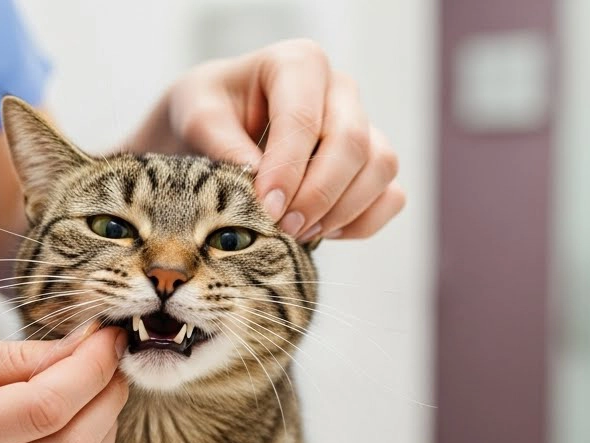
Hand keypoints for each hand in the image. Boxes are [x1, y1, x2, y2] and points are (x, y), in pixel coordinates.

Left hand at [129, 39, 404, 240]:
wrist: (218, 130)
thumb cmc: (208, 113)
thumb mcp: (197, 118)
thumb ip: (222, 144)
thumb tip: (260, 179)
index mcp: (298, 63)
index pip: (305, 119)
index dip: (288, 170)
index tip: (265, 209)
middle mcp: (340, 89)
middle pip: (353, 144)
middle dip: (318, 196)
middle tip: (282, 228)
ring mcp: (363, 125)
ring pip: (381, 168)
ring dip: (341, 211)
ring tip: (297, 232)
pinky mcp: (373, 163)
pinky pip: (392, 196)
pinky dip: (361, 222)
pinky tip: (321, 230)